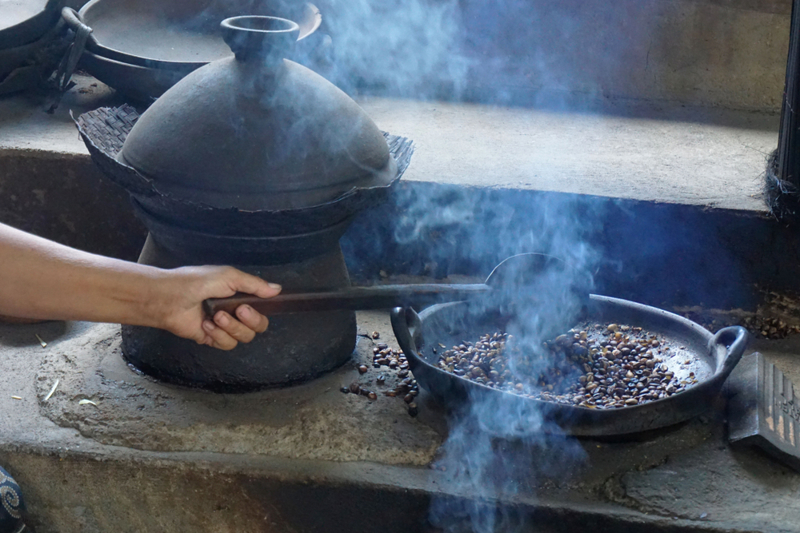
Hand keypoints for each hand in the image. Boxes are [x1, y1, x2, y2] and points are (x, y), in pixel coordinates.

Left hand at [153, 266, 280, 349]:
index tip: (249, 305)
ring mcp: (223, 327)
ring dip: (231, 328)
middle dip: (250, 321)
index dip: (260, 312)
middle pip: (258, 327)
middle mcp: (235, 312)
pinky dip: (218, 335)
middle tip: (238, 311)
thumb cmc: (196, 281)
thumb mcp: (229, 276)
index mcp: (240, 296)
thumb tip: (278, 290)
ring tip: (215, 316)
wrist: (169, 297)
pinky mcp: (212, 339)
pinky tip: (206, 325)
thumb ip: (255, 285)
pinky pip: (227, 344)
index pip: (263, 310)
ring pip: (244, 338)